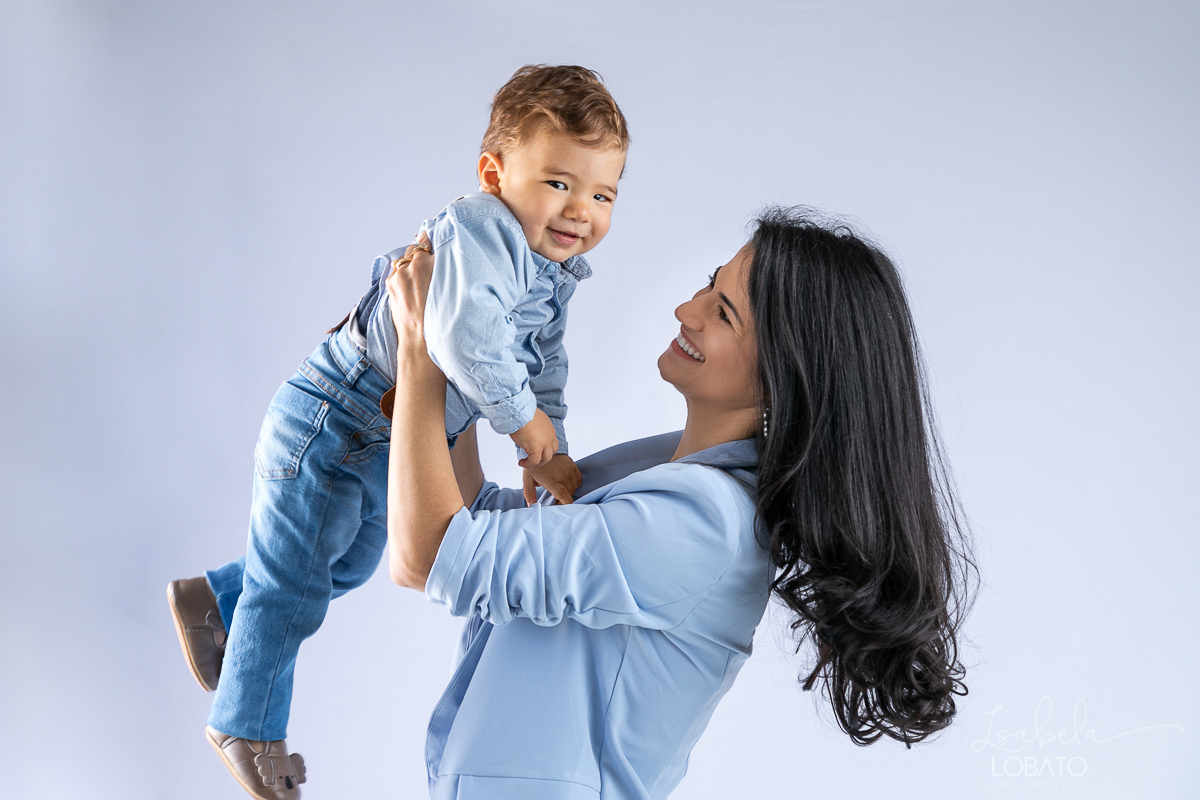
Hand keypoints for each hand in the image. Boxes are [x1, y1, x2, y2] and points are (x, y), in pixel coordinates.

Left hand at [385, 232, 435, 352]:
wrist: (420, 343)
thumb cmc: (439, 319)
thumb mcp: (449, 287)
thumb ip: (445, 267)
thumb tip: (445, 255)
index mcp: (422, 265)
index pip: (427, 238)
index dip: (436, 238)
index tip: (443, 238)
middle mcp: (406, 268)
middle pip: (415, 247)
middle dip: (424, 250)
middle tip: (436, 258)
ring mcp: (396, 277)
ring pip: (405, 259)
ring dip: (414, 262)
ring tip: (425, 274)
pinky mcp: (390, 287)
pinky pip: (398, 271)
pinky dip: (406, 273)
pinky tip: (415, 285)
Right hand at [510, 409, 558, 468]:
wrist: (519, 412)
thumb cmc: (522, 412)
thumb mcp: (532, 420)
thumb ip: (534, 428)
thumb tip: (528, 433)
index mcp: (549, 429)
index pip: (553, 443)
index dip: (545, 450)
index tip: (536, 451)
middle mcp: (550, 436)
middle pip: (551, 452)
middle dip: (542, 457)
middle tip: (532, 459)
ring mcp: (545, 443)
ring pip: (545, 459)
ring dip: (536, 463)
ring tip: (527, 462)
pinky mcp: (536, 448)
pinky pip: (534, 461)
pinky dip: (528, 464)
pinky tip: (521, 462)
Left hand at [523, 454, 582, 505]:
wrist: (541, 448)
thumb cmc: (535, 465)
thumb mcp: (528, 479)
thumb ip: (529, 494)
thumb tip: (531, 506)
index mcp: (552, 481)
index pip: (564, 496)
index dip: (566, 505)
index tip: (564, 509)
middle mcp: (563, 476)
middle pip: (569, 493)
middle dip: (564, 499)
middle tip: (556, 499)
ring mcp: (569, 470)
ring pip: (575, 487)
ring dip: (569, 491)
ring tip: (561, 491)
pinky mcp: (572, 465)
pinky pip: (578, 479)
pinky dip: (575, 484)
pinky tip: (568, 484)